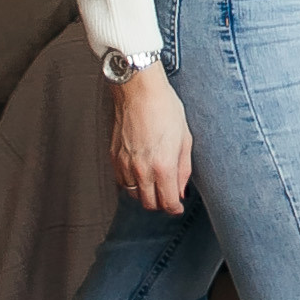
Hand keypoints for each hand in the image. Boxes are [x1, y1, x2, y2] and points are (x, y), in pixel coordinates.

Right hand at [109, 60, 192, 214]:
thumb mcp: (185, 138)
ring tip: (154, 184)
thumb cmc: (164, 108)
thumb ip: (183, 169)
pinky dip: (131, 184)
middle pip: (149, 204)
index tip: (177, 207)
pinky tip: (139, 174)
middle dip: (161, 204)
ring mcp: (125, 165)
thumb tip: (181, 190)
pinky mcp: (114, 158)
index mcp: (163, 166)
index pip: (167, 203)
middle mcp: (141, 169)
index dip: (174, 209)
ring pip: (133, 195)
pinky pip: (122, 182)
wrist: (139, 91)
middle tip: (168, 196)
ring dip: (145, 195)